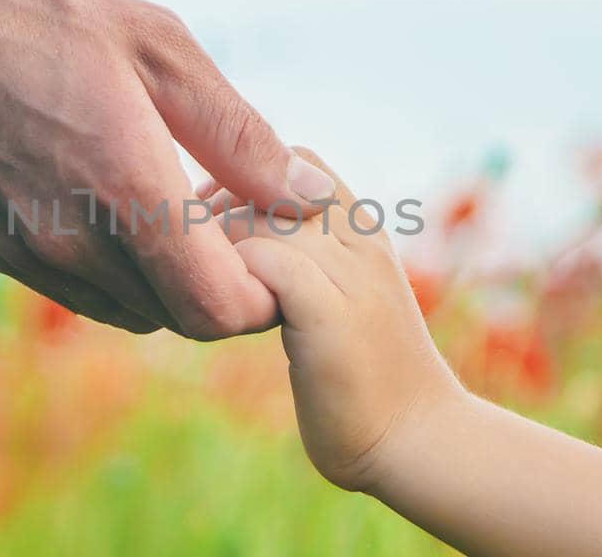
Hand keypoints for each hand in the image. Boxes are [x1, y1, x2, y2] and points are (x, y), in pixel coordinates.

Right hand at [0, 0, 336, 338]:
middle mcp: (72, 240)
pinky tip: (117, 202)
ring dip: (166, 281)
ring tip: (178, 207)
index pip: (217, 309)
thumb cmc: (32, 8)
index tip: (274, 251)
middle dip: (220, 286)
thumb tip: (304, 193)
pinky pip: (77, 289)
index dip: (261, 296)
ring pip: (128, 309)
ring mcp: (25, 252)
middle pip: (178, 318)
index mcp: (124, 189)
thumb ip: (236, 133)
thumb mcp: (158, 45)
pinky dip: (115, 269)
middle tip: (235, 220)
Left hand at [215, 149, 458, 489]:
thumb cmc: (364, 379)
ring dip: (214, 247)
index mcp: (364, 231)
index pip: (295, 160)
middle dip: (214, 211)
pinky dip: (230, 276)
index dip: (241, 181)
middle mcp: (361, 241)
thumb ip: (307, 263)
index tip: (209, 226)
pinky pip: (267, 262)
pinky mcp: (332, 314)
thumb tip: (238, 240)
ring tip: (196, 287)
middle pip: (268, 183)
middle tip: (182, 257)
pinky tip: (221, 313)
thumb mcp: (340, 301)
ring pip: (261, 218)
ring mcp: (351, 274)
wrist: (419, 440)